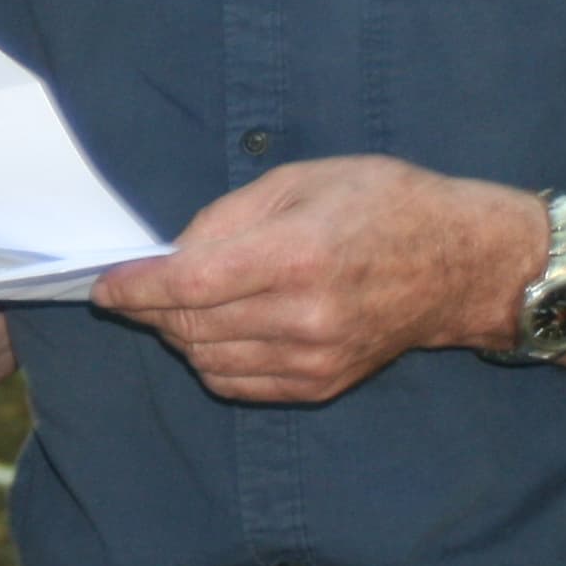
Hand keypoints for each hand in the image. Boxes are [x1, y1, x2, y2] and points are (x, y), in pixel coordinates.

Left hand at [88, 159, 537, 402]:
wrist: (461, 264)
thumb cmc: (382, 204)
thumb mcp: (300, 181)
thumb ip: (225, 218)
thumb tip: (170, 255)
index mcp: (296, 255)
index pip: (189, 284)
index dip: (136, 287)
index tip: (104, 286)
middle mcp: (305, 315)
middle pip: (192, 325)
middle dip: (150, 309)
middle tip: (134, 288)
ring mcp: (316, 357)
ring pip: (209, 360)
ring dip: (177, 335)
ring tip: (176, 305)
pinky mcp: (323, 383)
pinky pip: (239, 383)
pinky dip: (210, 360)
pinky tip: (212, 331)